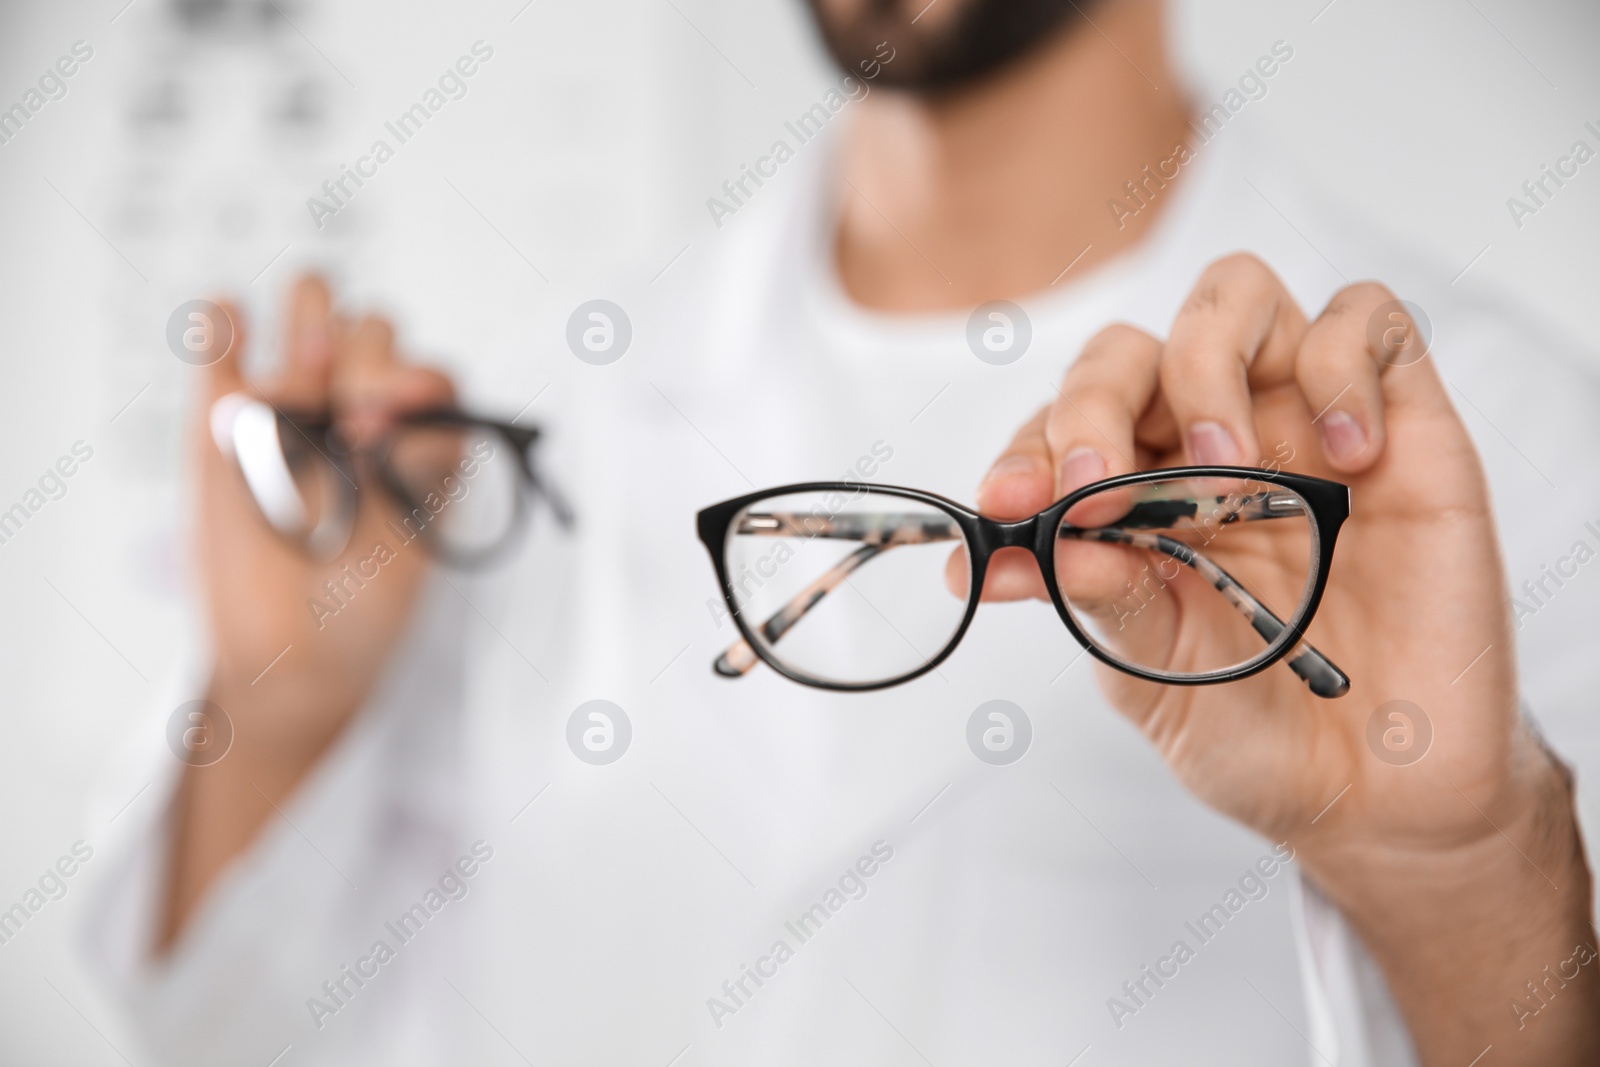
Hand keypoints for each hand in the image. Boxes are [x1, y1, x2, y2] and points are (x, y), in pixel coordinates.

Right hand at [163, 276, 454, 948]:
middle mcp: (358, 414)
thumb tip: (400, 411)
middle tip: (351, 432)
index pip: (429, 376)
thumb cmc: (358, 613)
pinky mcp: (222, 422)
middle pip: (373, 330)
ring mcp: (293, 411)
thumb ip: (420, 472)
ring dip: (314, 324)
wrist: (287, 663)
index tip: (388, 431)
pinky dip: (225, 322)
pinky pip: (220, 345)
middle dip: (369, 363)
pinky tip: (234, 324)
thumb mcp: (413, 550)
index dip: (416, 389)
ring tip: (309, 375)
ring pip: (313, 312)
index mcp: (416, 443)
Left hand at [978, 254, 1596, 1062]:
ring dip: (1207, 365)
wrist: (1384, 795)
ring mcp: (1298, 423)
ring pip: (1236, 295)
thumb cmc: (1255, 727)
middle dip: (1094, 403)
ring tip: (1231, 469)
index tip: (1008, 505)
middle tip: (1099, 487)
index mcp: (1130, 499)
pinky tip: (1348, 455)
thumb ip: (1092, 596)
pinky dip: (1342, 362)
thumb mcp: (1154, 672)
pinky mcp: (1400, 421)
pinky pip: (1368, 318)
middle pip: (1130, 350)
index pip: (1060, 425)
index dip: (1028, 451)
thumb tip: (987, 561)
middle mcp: (1206, 445)